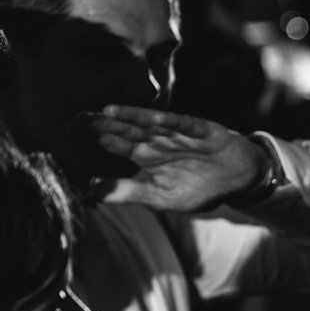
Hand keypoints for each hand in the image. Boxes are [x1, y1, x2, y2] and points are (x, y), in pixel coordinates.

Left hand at [84, 105, 271, 211]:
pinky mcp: (202, 130)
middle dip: (103, 124)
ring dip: (131, 118)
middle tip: (78, 118)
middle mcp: (158, 142)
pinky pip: (184, 124)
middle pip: (126, 130)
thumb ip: (129, 193)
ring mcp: (178, 134)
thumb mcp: (162, 198)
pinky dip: (171, 122)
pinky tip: (155, 119)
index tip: (69, 131)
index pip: (114, 144)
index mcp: (146, 157)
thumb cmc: (201, 187)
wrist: (240, 179)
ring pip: (150, 124)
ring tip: (108, 113)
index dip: (94, 137)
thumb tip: (90, 194)